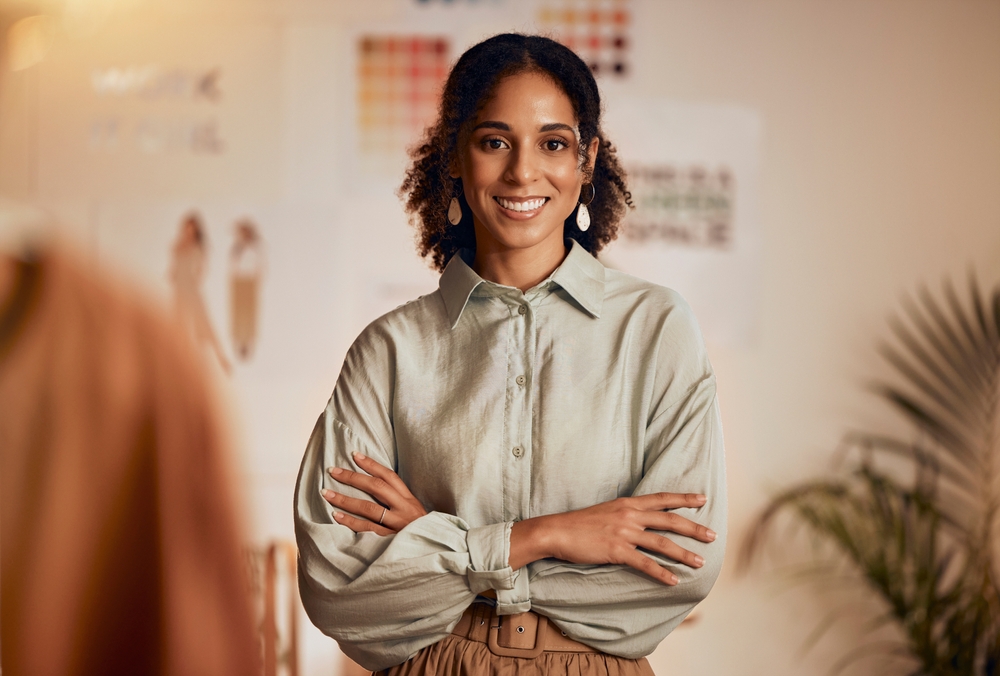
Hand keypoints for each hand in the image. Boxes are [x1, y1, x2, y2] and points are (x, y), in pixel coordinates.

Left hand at [322, 452, 427, 535]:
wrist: (435, 552)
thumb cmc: (420, 532)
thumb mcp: (415, 513)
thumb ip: (398, 502)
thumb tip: (374, 488)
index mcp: (409, 500)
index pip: (389, 476)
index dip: (371, 464)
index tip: (354, 455)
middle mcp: (404, 509)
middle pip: (376, 487)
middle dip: (352, 477)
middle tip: (333, 471)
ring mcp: (397, 525)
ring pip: (368, 508)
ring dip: (345, 499)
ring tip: (327, 493)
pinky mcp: (390, 540)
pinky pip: (366, 529)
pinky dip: (350, 522)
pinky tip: (336, 516)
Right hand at [510, 493, 715, 585]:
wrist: (557, 531)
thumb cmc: (579, 523)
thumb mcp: (606, 511)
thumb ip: (625, 514)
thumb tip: (640, 521)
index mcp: (627, 503)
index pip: (662, 499)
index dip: (684, 499)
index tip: (702, 499)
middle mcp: (630, 516)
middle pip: (669, 521)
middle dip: (694, 529)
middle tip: (713, 536)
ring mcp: (624, 533)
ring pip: (662, 544)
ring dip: (684, 554)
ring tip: (700, 562)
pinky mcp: (617, 551)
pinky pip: (645, 563)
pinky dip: (661, 573)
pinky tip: (673, 580)